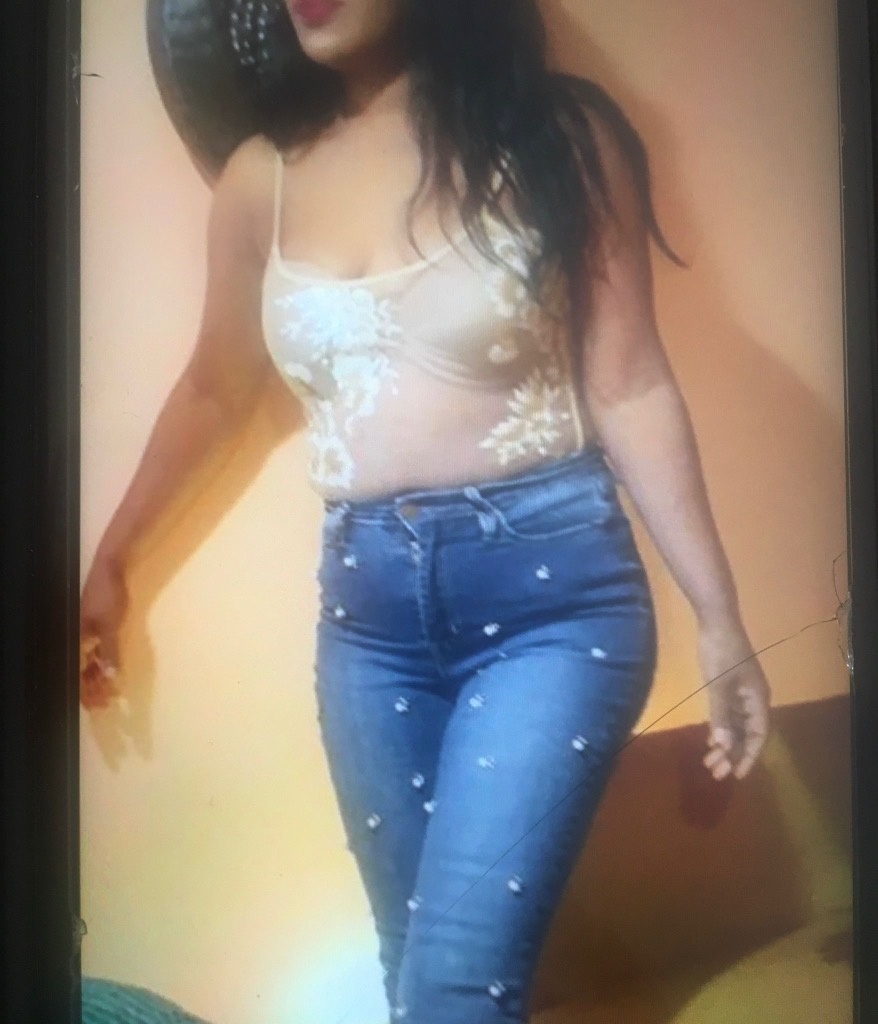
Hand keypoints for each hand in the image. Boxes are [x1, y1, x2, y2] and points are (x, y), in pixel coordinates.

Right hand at [80, 551, 128, 709]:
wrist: (110, 569)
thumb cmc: (107, 596)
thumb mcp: (110, 626)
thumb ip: (110, 651)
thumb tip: (110, 676)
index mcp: (75, 639)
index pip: (75, 674)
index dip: (86, 692)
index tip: (99, 706)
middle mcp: (76, 639)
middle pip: (80, 671)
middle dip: (92, 689)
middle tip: (109, 702)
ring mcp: (86, 633)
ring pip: (88, 662)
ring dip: (98, 677)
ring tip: (113, 690)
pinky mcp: (96, 626)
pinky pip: (96, 651)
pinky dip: (103, 663)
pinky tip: (112, 671)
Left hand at [698, 617, 770, 780]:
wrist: (716, 620)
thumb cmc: (720, 651)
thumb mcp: (718, 685)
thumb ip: (721, 715)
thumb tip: (725, 747)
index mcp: (757, 699)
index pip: (758, 735)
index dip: (749, 756)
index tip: (736, 775)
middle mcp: (754, 698)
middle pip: (747, 734)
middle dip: (733, 754)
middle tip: (714, 772)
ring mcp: (742, 691)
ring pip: (737, 725)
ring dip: (725, 743)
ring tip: (709, 761)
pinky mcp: (730, 685)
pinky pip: (729, 714)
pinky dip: (721, 728)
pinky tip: (710, 740)